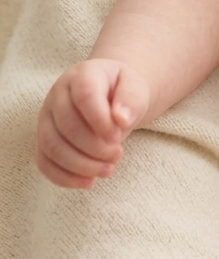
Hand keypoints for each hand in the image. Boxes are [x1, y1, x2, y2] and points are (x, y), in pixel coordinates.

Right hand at [35, 59, 150, 188]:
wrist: (110, 95)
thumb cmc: (122, 91)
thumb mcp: (135, 87)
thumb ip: (131, 99)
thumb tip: (121, 119)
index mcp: (82, 76)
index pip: (85, 96)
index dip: (101, 120)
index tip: (118, 136)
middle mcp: (58, 95)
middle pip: (67, 125)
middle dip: (94, 147)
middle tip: (118, 155)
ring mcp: (46, 117)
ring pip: (52, 146)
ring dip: (80, 165)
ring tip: (107, 170)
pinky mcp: (44, 140)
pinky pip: (44, 162)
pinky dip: (64, 177)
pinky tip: (88, 182)